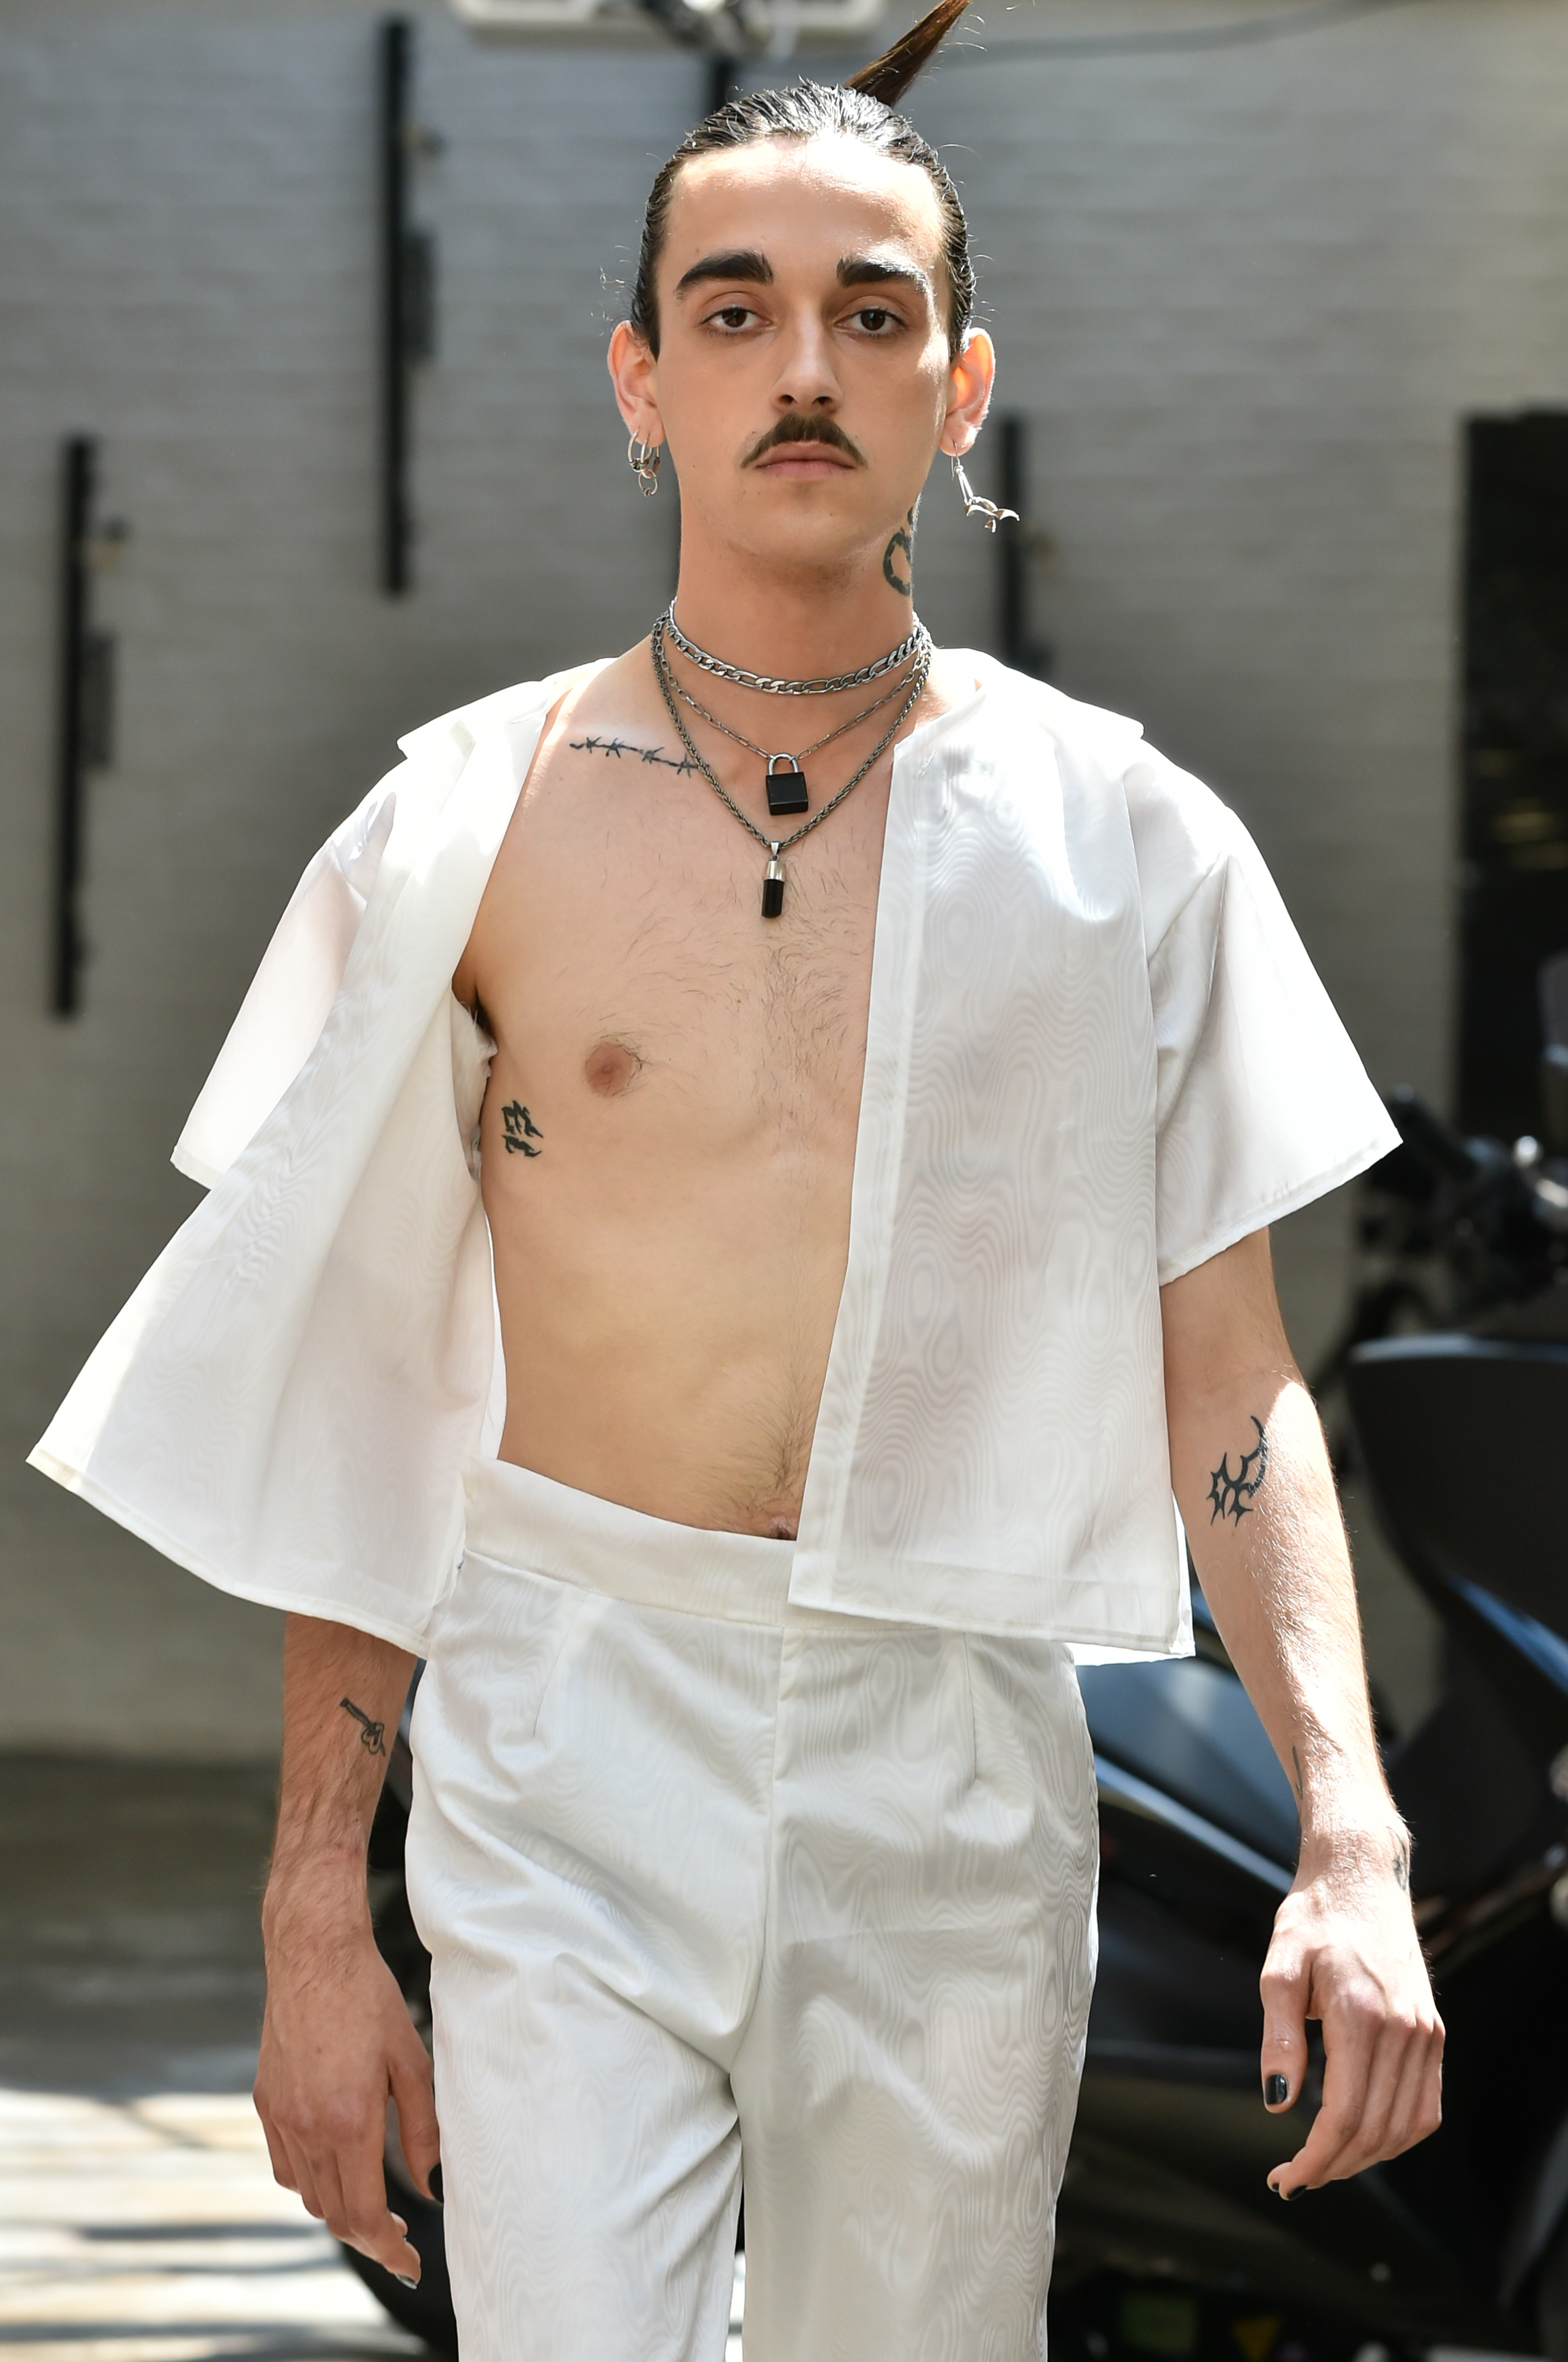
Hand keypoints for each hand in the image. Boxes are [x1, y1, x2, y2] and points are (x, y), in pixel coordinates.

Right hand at [254, 1893, 439, 2280]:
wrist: (313, 1954)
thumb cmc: (369, 1999)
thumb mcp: (411, 2062)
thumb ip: (422, 2129)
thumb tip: (428, 2183)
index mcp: (348, 2120)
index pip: (364, 2214)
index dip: (389, 2250)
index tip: (411, 2263)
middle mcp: (307, 2128)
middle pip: (334, 2215)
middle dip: (369, 2237)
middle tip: (400, 2237)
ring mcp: (281, 2117)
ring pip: (308, 2195)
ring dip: (340, 2209)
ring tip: (374, 2201)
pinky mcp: (266, 2102)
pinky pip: (286, 2165)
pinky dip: (311, 2180)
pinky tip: (336, 2164)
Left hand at [1259, 1830, 1442, 2195]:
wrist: (1361, 1875)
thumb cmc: (1314, 1916)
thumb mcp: (1279, 1966)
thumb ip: (1278, 2036)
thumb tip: (1278, 2103)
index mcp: (1362, 2015)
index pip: (1343, 2115)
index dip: (1313, 2158)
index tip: (1285, 2177)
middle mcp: (1404, 2030)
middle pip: (1375, 2131)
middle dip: (1333, 2167)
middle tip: (1295, 2178)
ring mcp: (1426, 2033)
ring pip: (1405, 2128)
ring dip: (1366, 2159)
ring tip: (1324, 2164)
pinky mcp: (1434, 2032)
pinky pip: (1426, 2106)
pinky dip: (1398, 2135)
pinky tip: (1365, 2138)